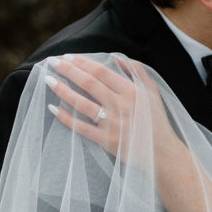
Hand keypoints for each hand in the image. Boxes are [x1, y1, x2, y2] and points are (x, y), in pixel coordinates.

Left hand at [45, 54, 175, 168]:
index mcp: (132, 91)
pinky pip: (81, 127)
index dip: (83, 62)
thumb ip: (138, 72)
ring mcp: (112, 123)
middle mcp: (121, 105)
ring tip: (48, 80)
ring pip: (81, 103)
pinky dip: (66, 117)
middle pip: (89, 83)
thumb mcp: (153, 92)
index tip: (68, 57)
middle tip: (52, 62)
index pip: (102, 72)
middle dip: (68, 70)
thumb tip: (117, 57)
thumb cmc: (156, 122)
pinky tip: (53, 108)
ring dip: (62, 90)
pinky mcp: (106, 140)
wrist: (163, 154)